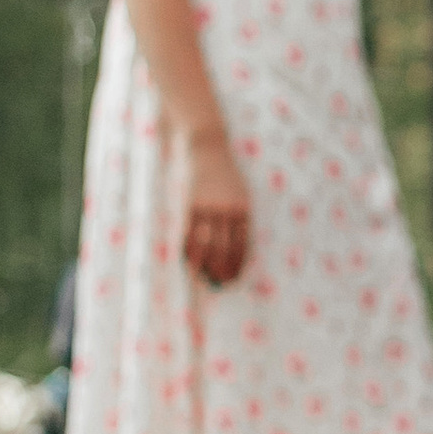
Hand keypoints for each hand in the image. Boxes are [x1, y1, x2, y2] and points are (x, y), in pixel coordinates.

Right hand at [183, 127, 250, 287]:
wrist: (210, 150)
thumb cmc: (227, 175)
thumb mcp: (242, 194)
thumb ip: (240, 218)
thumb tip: (236, 247)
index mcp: (244, 210)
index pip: (242, 244)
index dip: (238, 264)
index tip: (235, 277)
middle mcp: (228, 211)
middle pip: (225, 247)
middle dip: (222, 268)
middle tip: (219, 283)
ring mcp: (209, 208)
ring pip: (207, 243)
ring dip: (205, 264)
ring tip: (204, 278)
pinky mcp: (193, 204)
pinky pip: (191, 232)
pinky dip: (190, 249)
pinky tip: (189, 262)